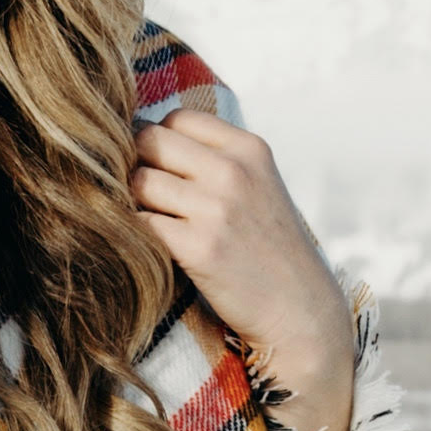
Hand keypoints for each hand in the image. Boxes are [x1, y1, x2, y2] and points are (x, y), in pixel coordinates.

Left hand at [130, 109, 355, 430]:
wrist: (300, 312)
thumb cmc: (270, 251)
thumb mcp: (258, 187)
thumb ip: (214, 159)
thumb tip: (143, 139)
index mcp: (249, 149)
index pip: (175, 118)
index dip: (157, 142)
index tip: (158, 170)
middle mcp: (234, 172)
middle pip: (148, 141)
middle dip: (134, 165)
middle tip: (139, 196)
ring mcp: (216, 209)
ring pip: (137, 182)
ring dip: (129, 202)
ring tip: (144, 222)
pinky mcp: (199, 249)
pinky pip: (139, 223)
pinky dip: (132, 233)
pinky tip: (144, 247)